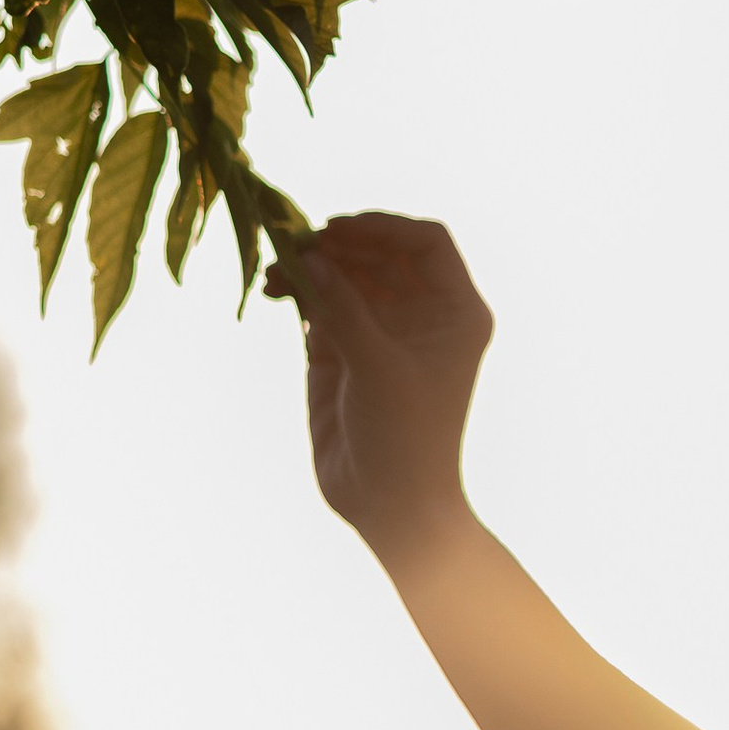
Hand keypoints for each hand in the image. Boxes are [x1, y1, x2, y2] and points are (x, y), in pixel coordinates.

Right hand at [267, 212, 491, 570]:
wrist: (389, 503)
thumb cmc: (405, 437)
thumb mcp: (377, 366)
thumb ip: (344, 308)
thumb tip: (310, 256)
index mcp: (455, 311)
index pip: (426, 242)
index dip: (383, 227)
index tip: (338, 230)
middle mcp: (421, 313)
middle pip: (379, 252)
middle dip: (338, 244)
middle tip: (296, 247)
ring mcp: (380, 330)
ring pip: (345, 274)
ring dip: (311, 265)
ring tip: (276, 271)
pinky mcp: (343, 350)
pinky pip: (320, 302)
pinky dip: (297, 290)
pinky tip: (273, 289)